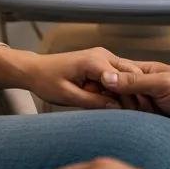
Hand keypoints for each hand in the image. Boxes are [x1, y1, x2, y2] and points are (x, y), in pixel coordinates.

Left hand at [0, 46, 145, 109]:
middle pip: (131, 74)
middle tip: (133, 113)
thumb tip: (117, 108)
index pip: (125, 80)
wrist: (34, 69)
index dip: (131, 97)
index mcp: (94, 61)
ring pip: (127, 75)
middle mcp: (102, 55)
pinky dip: (118, 88)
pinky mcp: (100, 62)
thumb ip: (94, 101)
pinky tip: (112, 101)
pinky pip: (117, 75)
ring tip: (123, 109)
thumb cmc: (46, 81)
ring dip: (126, 91)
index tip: (135, 114)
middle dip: (134, 93)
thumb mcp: (68, 96)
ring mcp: (102, 56)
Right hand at [99, 60, 169, 144]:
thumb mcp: (164, 84)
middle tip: (132, 106)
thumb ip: (135, 81)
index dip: (106, 80)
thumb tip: (106, 77)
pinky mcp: (153, 123)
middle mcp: (145, 88)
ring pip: (124, 110)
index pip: (116, 72)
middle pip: (117, 93)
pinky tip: (133, 129)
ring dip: (128, 115)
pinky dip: (133, 126)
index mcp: (146, 72)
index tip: (101, 89)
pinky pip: (135, 124)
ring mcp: (149, 106)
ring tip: (141, 116)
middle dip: (119, 101)